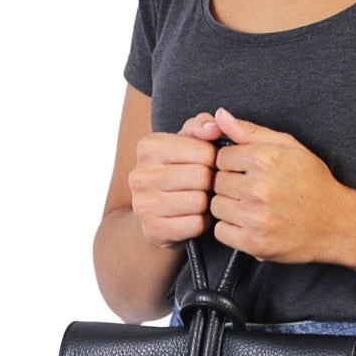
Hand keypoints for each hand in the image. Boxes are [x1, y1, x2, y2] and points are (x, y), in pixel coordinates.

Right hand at [129, 112, 223, 248]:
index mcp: (148, 146)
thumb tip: (214, 126)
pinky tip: (193, 217)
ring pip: (199, 202)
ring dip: (207, 204)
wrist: (154, 214)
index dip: (214, 160)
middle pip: (202, 177)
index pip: (204, 151)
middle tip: (205, 187)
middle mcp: (140, 174)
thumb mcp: (187, 143)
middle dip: (211, 183)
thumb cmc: (178, 171)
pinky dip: (201, 223)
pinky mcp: (153, 230)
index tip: (207, 165)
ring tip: (199, 200)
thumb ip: (202, 126)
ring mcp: (143, 204)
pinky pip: (195, 225)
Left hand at [207, 106, 352, 264]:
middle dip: (230, 185)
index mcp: (265, 159)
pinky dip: (231, 229)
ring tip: (251, 206)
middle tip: (252, 190)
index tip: (247, 171)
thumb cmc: (314, 184)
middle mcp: (259, 188)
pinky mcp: (255, 243)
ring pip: (216, 206)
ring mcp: (256, 217)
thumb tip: (219, 116)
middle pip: (217, 182)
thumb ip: (250, 132)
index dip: (233, 164)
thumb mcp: (289, 147)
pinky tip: (249, 223)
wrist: (336, 224)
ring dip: (229, 207)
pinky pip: (221, 232)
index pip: (221, 157)